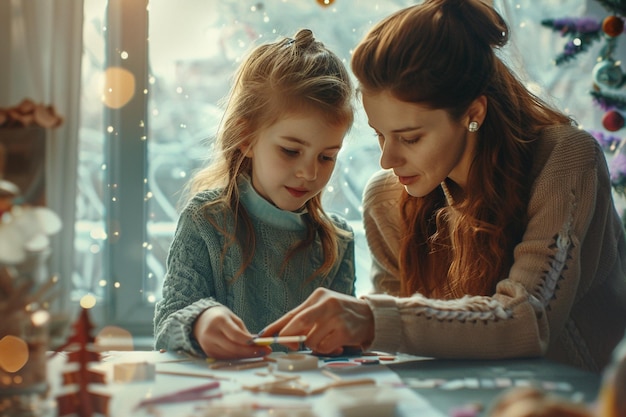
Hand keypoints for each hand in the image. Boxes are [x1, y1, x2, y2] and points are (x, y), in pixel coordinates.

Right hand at [193, 306, 271, 359]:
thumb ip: (244, 332)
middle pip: (233, 348)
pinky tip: (248, 354)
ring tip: (260, 353)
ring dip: (247, 356)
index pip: (235, 335)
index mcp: (218, 321)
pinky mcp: (208, 353)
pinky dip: (238, 357)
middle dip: (251, 352)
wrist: (201, 320)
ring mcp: (208, 345)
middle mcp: (211, 334)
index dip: (249, 342)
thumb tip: (258, 343)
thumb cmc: (221, 317)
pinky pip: (226, 358)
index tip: (263, 344)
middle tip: (266, 351)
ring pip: (231, 355)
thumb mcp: (233, 319)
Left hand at [260, 288, 374, 354]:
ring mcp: (335, 316)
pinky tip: (336, 345)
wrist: (372, 316)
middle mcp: (326, 303)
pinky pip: (324, 347)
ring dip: (315, 346)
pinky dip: (326, 350)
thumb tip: (283, 336)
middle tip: (289, 345)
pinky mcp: (344, 330)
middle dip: (288, 338)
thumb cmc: (343, 314)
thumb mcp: (325, 309)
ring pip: (310, 340)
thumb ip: (306, 319)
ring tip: (326, 342)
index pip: (291, 313)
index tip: (261, 336)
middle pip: (297, 323)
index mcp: (318, 296)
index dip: (274, 326)